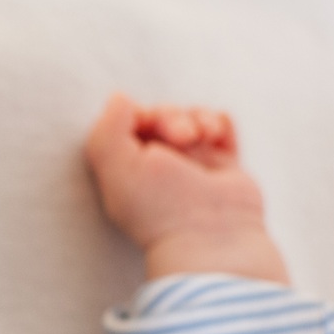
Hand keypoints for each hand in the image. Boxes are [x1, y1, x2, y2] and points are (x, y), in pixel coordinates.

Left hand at [85, 93, 287, 283]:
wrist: (211, 236)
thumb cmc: (159, 208)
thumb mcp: (117, 168)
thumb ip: (107, 129)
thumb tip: (120, 96)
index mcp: (127, 169)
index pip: (129, 121)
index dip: (139, 115)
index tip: (147, 129)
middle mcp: (159, 167)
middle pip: (163, 114)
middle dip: (170, 116)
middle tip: (180, 137)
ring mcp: (194, 165)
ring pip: (193, 116)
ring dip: (197, 117)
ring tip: (199, 137)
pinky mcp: (226, 165)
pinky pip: (222, 125)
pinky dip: (219, 122)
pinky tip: (216, 136)